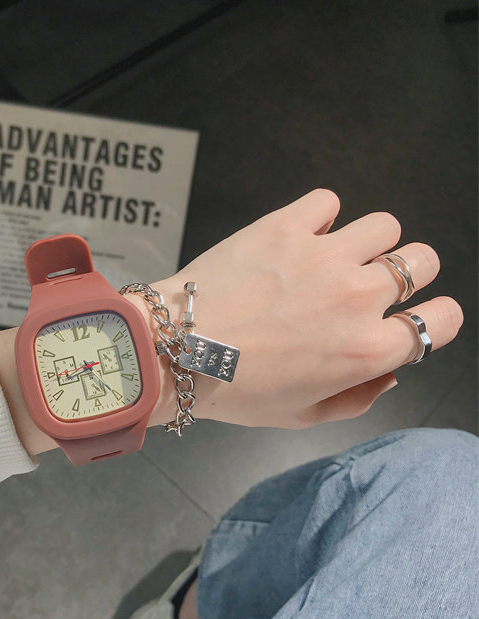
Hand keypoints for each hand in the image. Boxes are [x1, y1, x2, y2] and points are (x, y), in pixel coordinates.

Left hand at [127, 189, 463, 429]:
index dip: (434, 318)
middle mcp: (358, 297)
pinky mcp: (287, 225)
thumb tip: (389, 370)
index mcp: (367, 349)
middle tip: (369, 284)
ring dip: (367, 242)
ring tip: (333, 256)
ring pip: (385, 225)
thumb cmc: (235, 391)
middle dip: (406, 273)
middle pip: (424, 261)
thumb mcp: (303, 416)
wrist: (175, 350)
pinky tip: (298, 237)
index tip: (411, 317)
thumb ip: (359, 397)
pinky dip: (319, 217)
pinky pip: (328, 202)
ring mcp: (325, 255)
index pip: (443, 320)